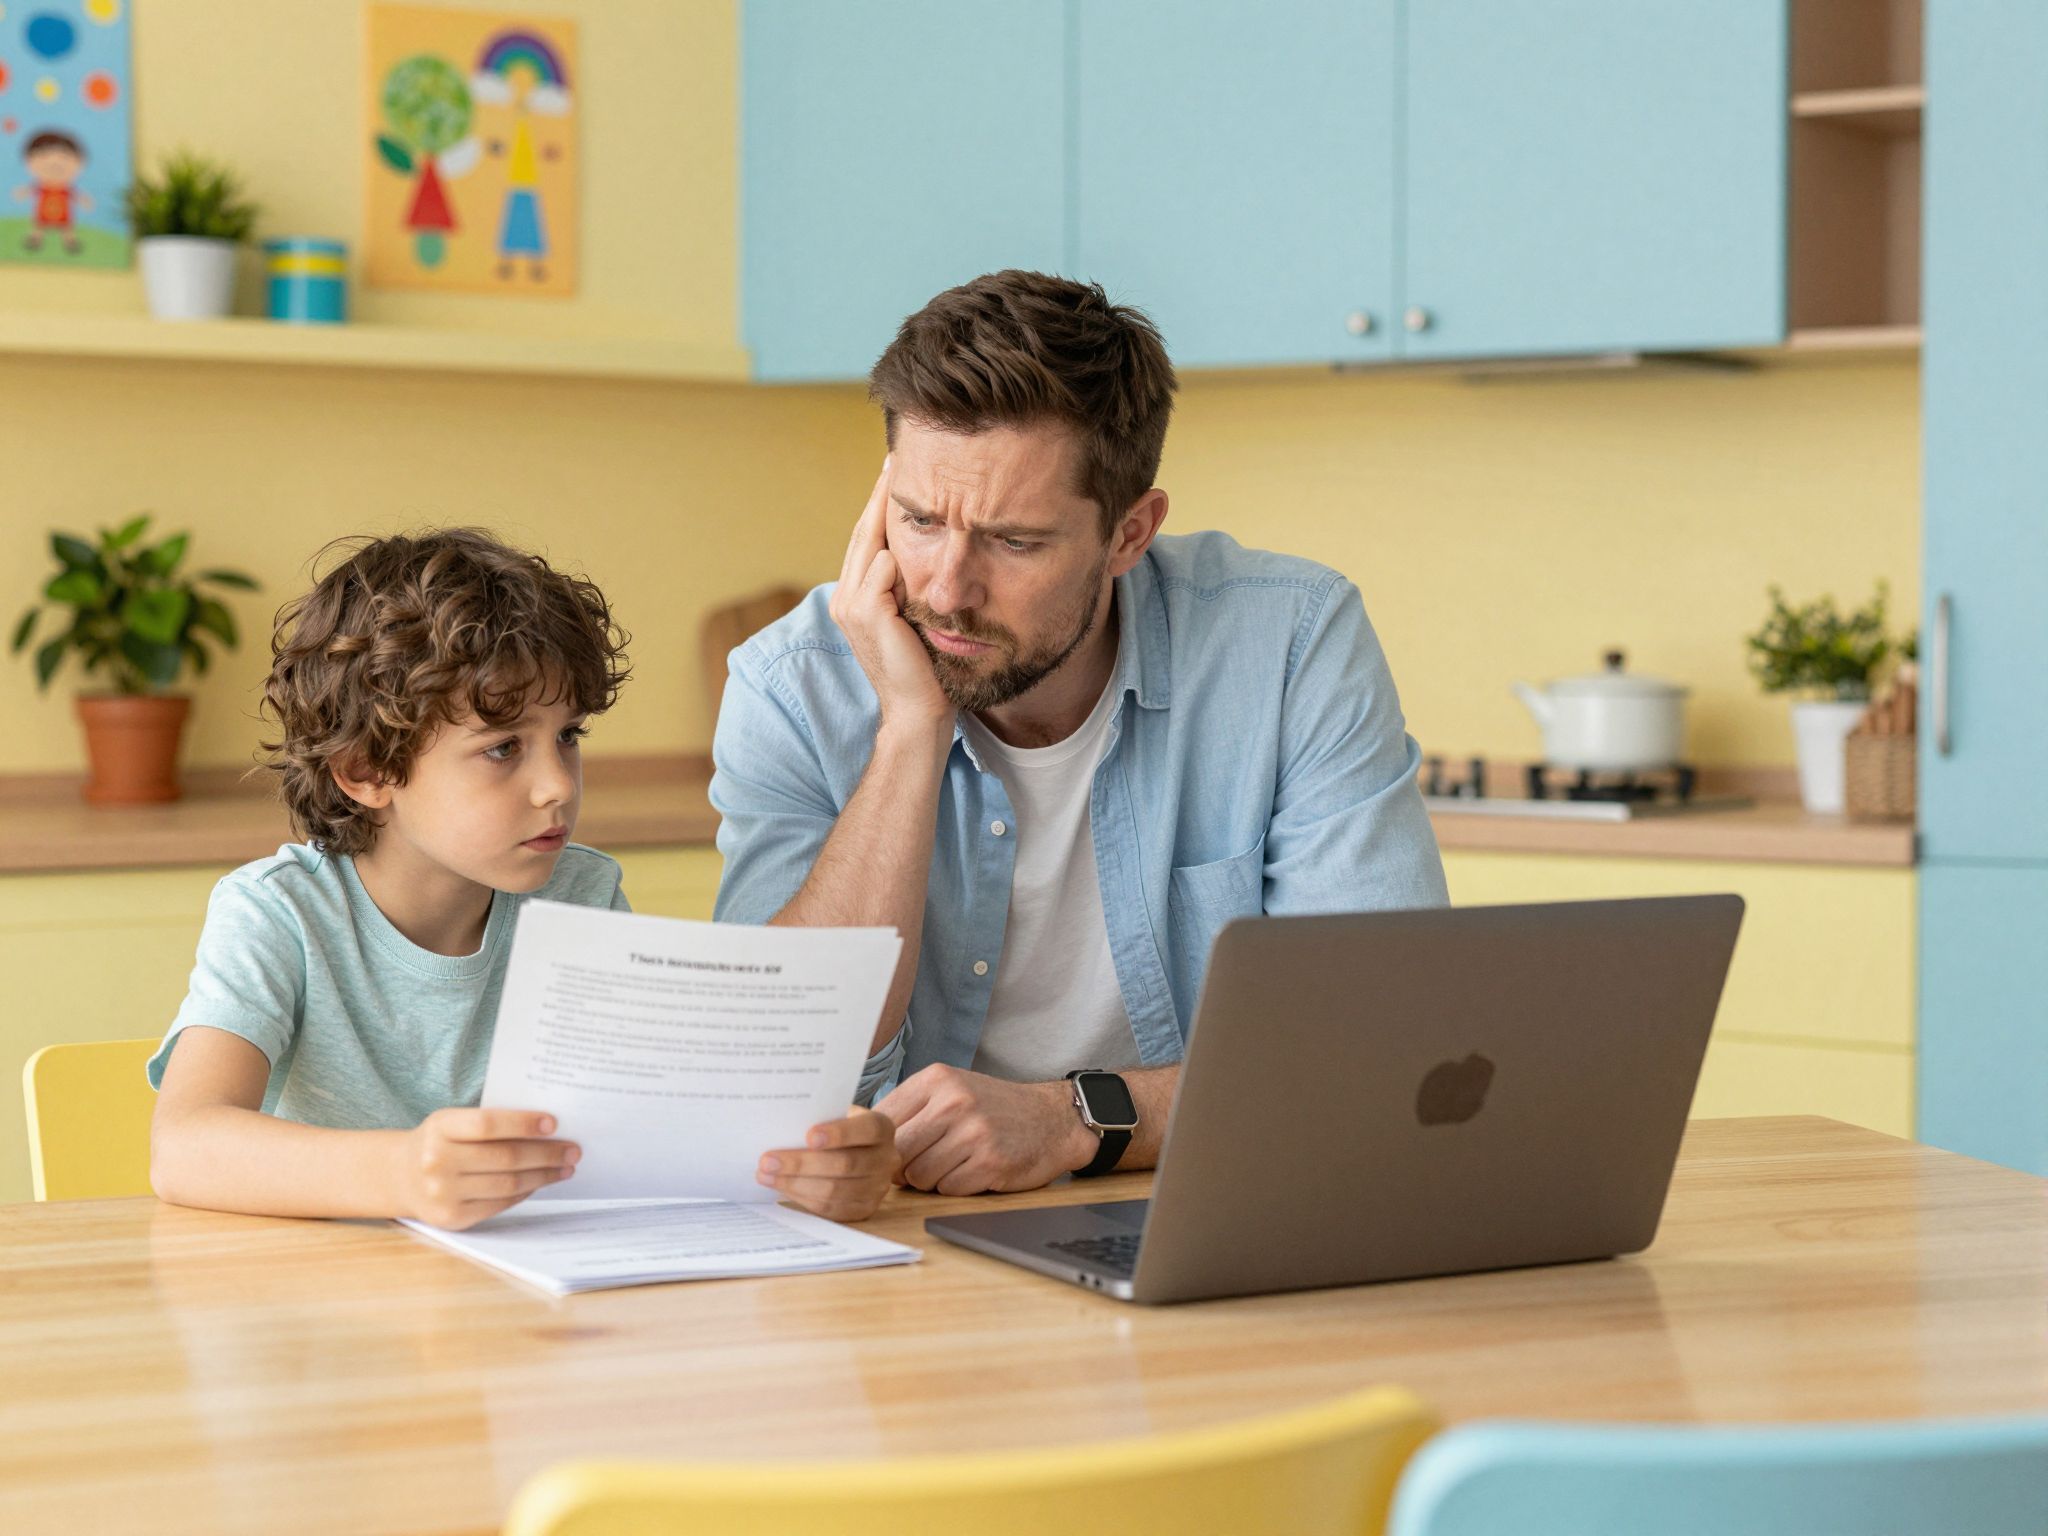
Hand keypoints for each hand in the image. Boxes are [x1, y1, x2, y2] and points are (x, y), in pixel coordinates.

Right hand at [392, 1107, 578, 1229]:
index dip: (523, 1124)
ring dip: (543, 1176)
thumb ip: (490, 1122)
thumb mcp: (453, 1122)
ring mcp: (443, 1193)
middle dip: (546, 1154)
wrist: (401, 1176)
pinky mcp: (452, 1218)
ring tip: (565, 1167)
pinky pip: (499, 1204)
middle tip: (573, 1150)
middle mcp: (437, 1161)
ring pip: (507, 1184)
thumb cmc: (440, 1141)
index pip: (488, 1124)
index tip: (554, 1124)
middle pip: (505, 1158)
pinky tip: (540, 1182)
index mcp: (440, 1127)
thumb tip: (547, 1129)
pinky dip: (525, 1192)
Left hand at [757, 1106, 898, 1220]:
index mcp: (882, 1128)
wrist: (855, 1150)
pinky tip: (781, 1187)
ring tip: (766, 1175)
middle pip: (845, 1164)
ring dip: (795, 1184)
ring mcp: (878, 1188)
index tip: (808, 1135)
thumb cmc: (836, 1127)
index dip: (839, 1133)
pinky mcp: (863, 1209)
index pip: (866, 1130)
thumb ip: (817, 1117)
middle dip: (802, 1163)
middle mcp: (886, 1159)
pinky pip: (831, 1209)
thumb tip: (781, 1129)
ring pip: (835, 1190)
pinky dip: (802, 1198)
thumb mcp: (833, 1113)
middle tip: (767, 1160)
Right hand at [829, 458, 950, 732]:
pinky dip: (896, 548)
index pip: (867, 539)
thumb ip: (907, 588)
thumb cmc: (923, 671)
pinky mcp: (870, 615)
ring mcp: (852, 608)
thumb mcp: (913, 621)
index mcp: (853, 599)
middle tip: (896, 456)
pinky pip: (883, 569)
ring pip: (870, 543)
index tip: (895, 471)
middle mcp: (844, 599)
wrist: (918, 712)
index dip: (880, 505)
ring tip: (903, 475)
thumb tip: (923, 554)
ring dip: (887, 508)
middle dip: (880, 494)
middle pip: (864, 531)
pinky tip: (915, 520)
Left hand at [876, 1065, 1096, 1195]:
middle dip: (903, 1167)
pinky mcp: (990, 1162)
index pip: (881, 1120)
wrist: (1053, 1119)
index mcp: (937, 1079)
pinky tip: (972, 1171)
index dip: (879, 1144)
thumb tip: (860, 1138)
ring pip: (919, 1176)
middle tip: (923, 1162)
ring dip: (930, 1180)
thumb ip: (910, 1108)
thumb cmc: (992, 1108)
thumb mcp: (951, 1090)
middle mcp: (954, 1102)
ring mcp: (973, 1132)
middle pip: (896, 1153)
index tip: (889, 1151)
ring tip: (953, 1163)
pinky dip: (955, 1187)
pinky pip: (948, 1189)